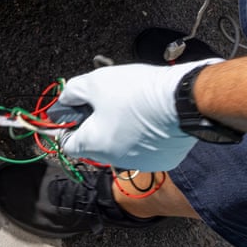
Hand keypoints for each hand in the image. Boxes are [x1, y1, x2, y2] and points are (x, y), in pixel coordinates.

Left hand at [55, 59, 220, 170]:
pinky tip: (150, 116)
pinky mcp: (163, 160)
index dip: (67, 124)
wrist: (182, 100)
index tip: (72, 111)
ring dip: (120, 129)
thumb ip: (72, 93)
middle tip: (105, 101)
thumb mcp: (94, 83)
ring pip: (121, 145)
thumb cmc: (136, 92)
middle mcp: (115, 160)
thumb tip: (64, 101)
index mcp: (94, 146)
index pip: (67, 143)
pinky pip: (145, 148)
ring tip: (131, 105)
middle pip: (95, 143)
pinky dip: (143, 135)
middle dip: (96, 123)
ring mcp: (141, 162)